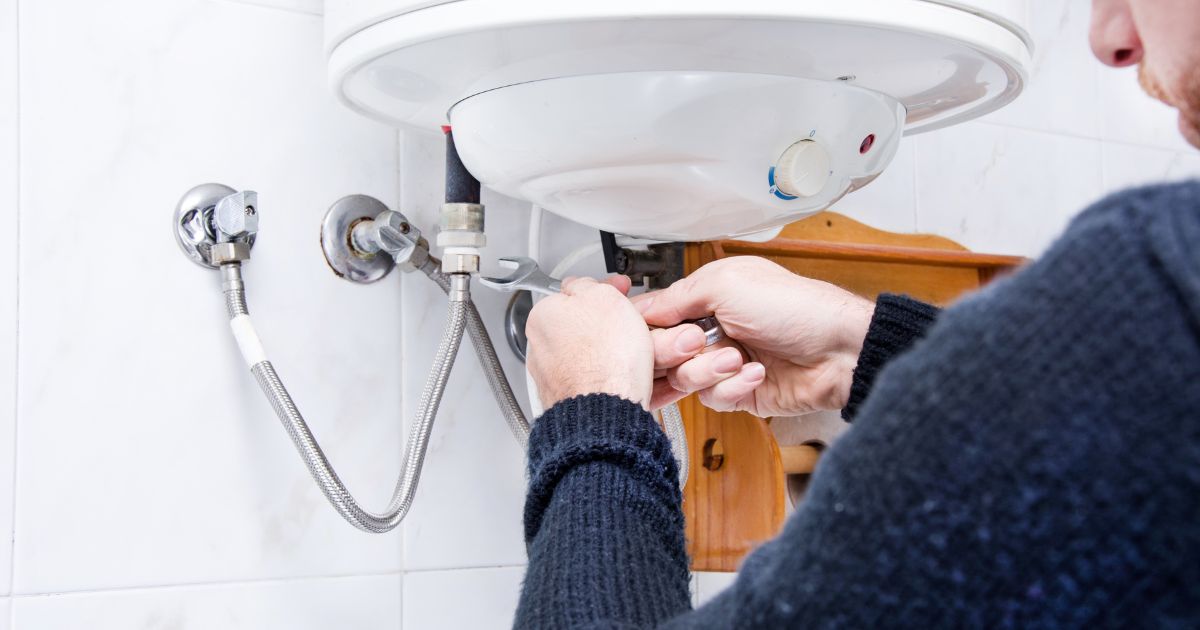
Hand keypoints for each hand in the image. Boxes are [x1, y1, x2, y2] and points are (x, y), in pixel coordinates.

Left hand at [525, 276, 653, 409]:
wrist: (605, 413)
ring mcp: (555, 378)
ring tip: (638, 358)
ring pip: (593, 358)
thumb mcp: (603, 297)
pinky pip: (600, 385)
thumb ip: (588, 285)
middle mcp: (542, 349)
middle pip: (583, 328)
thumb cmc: (604, 358)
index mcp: (543, 317)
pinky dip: (616, 382)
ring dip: (615, 356)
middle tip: (633, 327)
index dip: (603, 292)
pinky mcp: (571, 402)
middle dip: (609, 327)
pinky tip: (633, 381)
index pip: (572, 295)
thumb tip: (582, 284)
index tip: (620, 293)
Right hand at [635, 257, 874, 416]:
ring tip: (738, 358)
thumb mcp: (727, 283)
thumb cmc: (795, 307)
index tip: (646, 335)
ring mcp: (725, 363)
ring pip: (684, 378)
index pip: (657, 316)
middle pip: (663, 352)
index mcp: (707, 297)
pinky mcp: (739, 393)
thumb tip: (639, 308)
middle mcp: (712, 330)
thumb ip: (678, 296)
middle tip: (696, 343)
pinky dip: (732, 386)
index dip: (647, 329)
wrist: (840, 350)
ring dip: (709, 369)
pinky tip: (756, 373)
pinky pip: (712, 398)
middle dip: (676, 351)